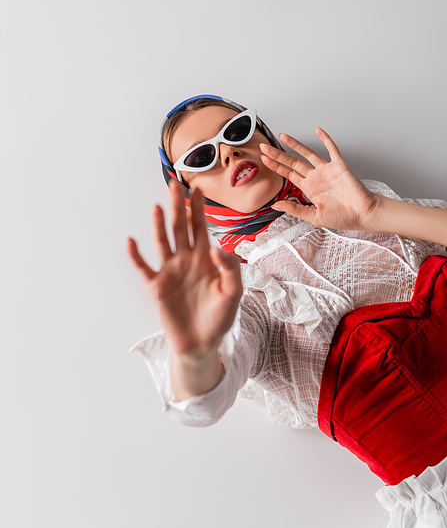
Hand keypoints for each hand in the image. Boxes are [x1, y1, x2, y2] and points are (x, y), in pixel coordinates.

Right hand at [127, 181, 242, 358]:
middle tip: (174, 184)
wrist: (202, 343)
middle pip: (180, 227)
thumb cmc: (220, 317)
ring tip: (158, 207)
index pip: (201, 227)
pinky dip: (136, 255)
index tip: (197, 188)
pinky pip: (144, 268)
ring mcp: (170, 272)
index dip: (198, 208)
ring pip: (163, 242)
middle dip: (178, 206)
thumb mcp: (234, 292)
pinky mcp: (157, 287)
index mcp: (206, 259)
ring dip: (159, 225)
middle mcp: (186, 260)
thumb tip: (218, 246)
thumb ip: (231, 268)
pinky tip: (131, 241)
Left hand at [260, 128, 378, 231]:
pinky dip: (325, 139)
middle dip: (278, 155)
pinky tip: (318, 130)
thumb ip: (295, 209)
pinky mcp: (339, 166)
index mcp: (309, 189)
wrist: (363, 214)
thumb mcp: (314, 217)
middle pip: (293, 162)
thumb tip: (275, 205)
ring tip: (282, 136)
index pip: (288, 174)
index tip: (264, 160)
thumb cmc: (343, 217)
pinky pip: (331, 149)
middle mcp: (316, 177)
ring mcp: (327, 170)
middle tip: (264, 147)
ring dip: (295, 144)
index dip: (276, 166)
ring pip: (308, 153)